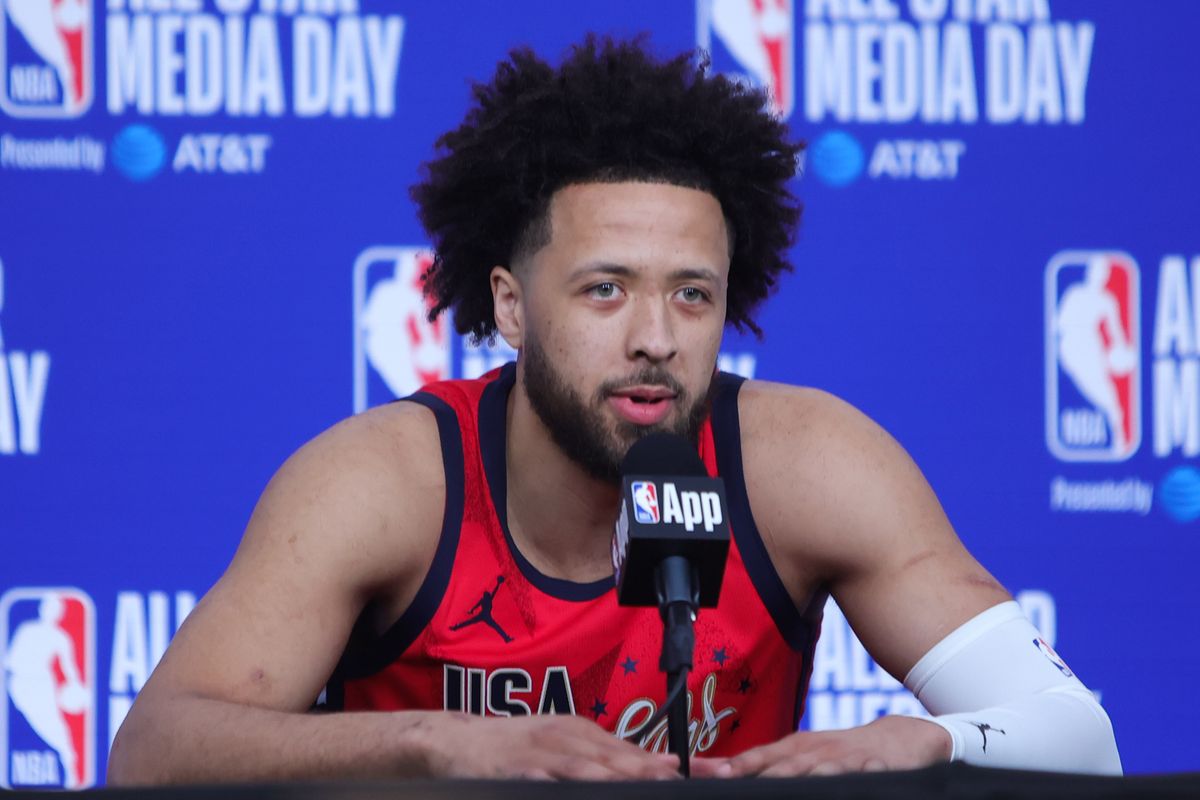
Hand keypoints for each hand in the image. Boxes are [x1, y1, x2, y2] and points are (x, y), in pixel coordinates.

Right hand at [419, 712, 682, 779]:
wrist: (454, 741)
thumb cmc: (515, 750)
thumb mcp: (563, 746)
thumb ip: (606, 758)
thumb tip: (658, 766)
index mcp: (584, 734)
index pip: (639, 753)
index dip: (679, 764)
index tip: (717, 772)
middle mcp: (568, 739)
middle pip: (622, 759)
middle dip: (658, 771)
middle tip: (692, 779)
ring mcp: (541, 754)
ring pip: (588, 767)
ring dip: (620, 776)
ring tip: (652, 781)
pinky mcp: (514, 771)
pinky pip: (544, 780)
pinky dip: (563, 784)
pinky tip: (581, 790)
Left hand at [694, 716, 951, 777]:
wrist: (899, 739)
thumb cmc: (841, 752)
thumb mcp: (805, 754)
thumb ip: (767, 765)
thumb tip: (723, 773)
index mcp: (796, 748)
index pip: (760, 757)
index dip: (736, 767)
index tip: (709, 776)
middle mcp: (816, 752)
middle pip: (784, 766)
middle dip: (759, 776)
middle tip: (734, 783)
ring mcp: (845, 759)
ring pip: (818, 771)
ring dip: (799, 777)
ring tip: (781, 786)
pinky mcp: (875, 768)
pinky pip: (861, 776)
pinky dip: (850, 779)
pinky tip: (844, 784)